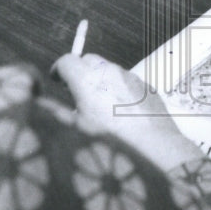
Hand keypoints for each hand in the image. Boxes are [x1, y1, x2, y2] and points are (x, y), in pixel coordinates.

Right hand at [52, 52, 200, 170]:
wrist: (154, 149)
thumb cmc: (113, 143)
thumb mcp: (78, 131)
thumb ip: (64, 113)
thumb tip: (60, 106)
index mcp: (88, 80)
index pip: (67, 61)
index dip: (59, 69)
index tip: (56, 78)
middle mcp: (110, 72)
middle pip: (88, 59)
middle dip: (80, 71)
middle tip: (76, 90)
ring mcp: (131, 77)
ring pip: (109, 70)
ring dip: (101, 80)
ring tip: (100, 104)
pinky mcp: (146, 86)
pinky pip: (127, 81)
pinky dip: (119, 88)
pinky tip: (121, 111)